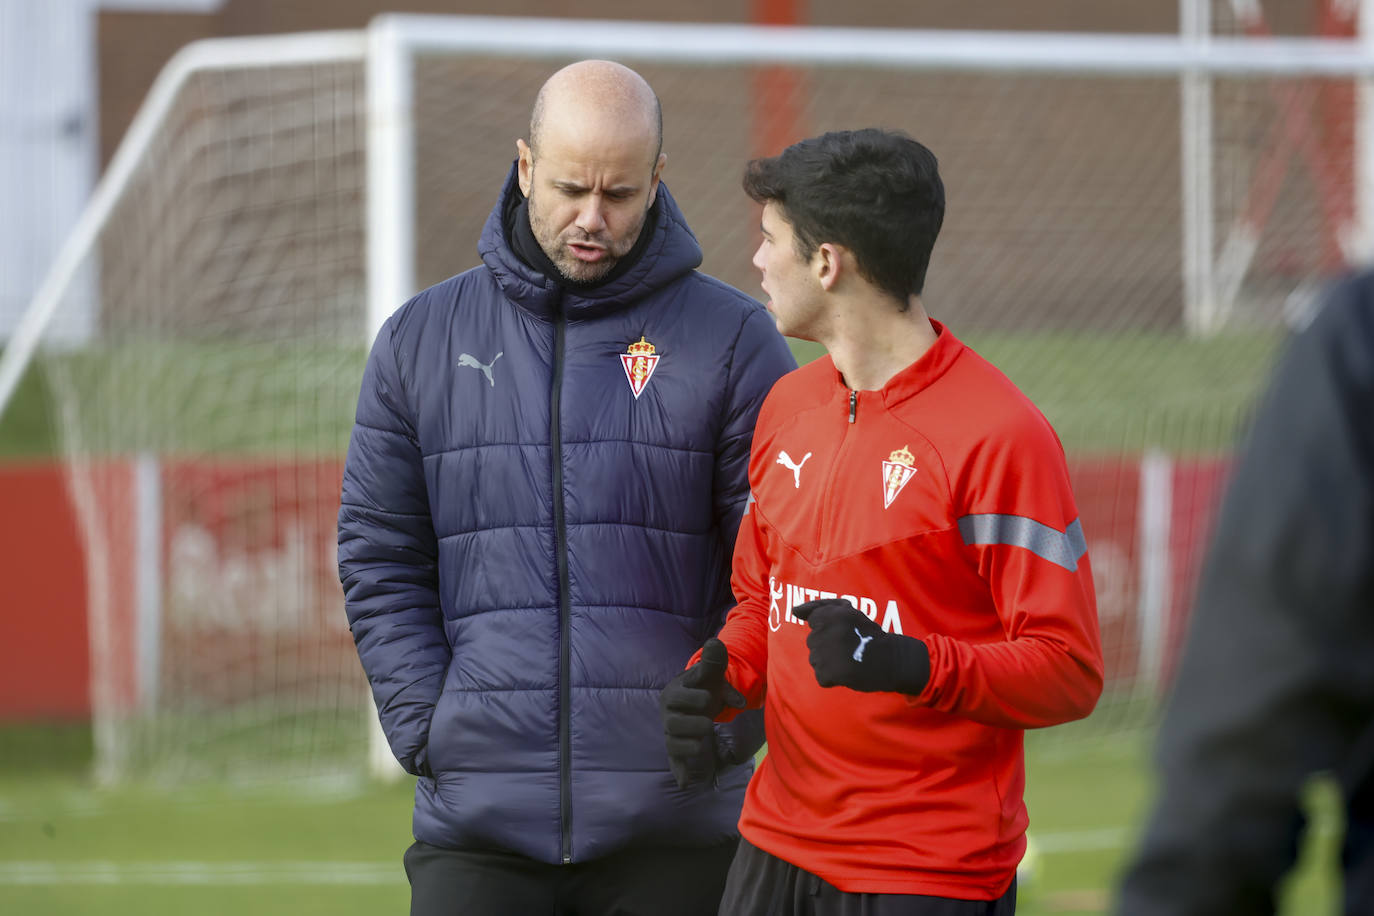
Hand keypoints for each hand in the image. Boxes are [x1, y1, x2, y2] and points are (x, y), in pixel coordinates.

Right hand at [659, 638, 745, 788]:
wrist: (701, 702)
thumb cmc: (705, 686)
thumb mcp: (712, 673)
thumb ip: (714, 659)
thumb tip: (715, 643)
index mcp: (674, 693)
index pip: (678, 697)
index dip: (695, 699)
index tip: (708, 698)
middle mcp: (668, 714)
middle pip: (673, 724)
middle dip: (694, 724)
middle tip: (710, 722)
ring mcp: (671, 733)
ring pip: (674, 743)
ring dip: (691, 744)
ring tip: (705, 739)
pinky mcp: (677, 749)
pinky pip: (675, 762)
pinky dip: (680, 772)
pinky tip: (687, 782)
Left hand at [792, 599, 930, 693]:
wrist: (892, 660)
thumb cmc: (868, 634)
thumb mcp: (848, 612)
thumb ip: (820, 607)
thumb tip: (794, 611)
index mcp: (830, 615)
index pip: (814, 620)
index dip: (828, 628)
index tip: (843, 633)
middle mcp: (825, 633)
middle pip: (813, 641)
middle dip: (828, 645)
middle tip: (849, 647)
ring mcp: (825, 654)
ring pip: (816, 659)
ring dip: (829, 661)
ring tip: (849, 660)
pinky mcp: (828, 674)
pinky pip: (822, 677)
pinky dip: (832, 678)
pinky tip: (847, 672)